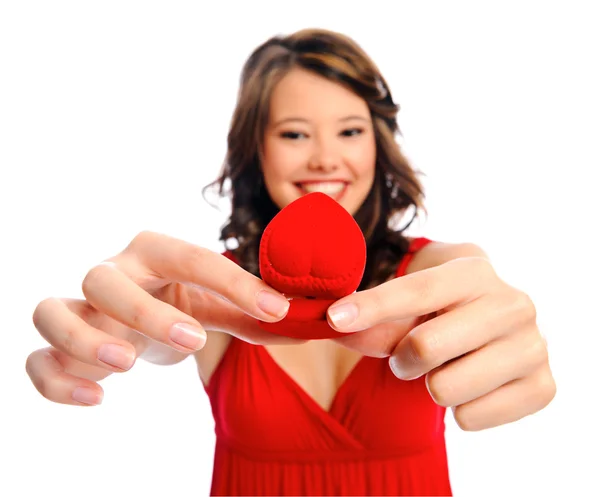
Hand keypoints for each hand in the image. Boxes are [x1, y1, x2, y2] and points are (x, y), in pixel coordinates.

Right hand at [26, 231, 294, 405]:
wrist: (136, 319)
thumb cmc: (181, 305)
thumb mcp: (218, 305)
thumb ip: (253, 311)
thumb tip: (300, 321)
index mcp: (155, 254)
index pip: (191, 258)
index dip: (235, 282)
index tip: (275, 311)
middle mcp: (112, 273)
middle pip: (106, 279)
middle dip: (146, 311)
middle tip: (193, 339)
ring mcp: (80, 308)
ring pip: (53, 312)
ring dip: (86, 339)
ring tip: (130, 364)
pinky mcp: (60, 346)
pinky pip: (37, 360)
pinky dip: (56, 380)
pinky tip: (96, 397)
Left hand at [326, 254, 555, 430]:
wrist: (489, 326)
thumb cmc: (439, 311)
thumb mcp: (405, 304)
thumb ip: (370, 317)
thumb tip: (335, 324)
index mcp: (474, 270)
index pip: (414, 290)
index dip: (370, 306)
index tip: (334, 319)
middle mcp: (513, 303)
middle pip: (425, 346)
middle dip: (402, 358)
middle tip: (410, 355)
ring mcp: (533, 345)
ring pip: (444, 389)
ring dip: (429, 384)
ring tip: (444, 368)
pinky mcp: (543, 387)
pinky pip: (469, 418)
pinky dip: (457, 409)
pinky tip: (470, 385)